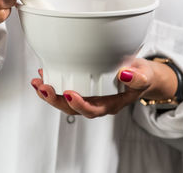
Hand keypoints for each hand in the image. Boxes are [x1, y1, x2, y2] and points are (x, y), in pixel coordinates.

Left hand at [30, 58, 177, 117]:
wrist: (139, 75)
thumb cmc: (141, 76)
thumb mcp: (145, 75)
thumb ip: (137, 77)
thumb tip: (124, 73)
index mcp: (112, 103)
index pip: (93, 109)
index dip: (79, 104)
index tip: (69, 93)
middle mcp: (98, 102)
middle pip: (73, 108)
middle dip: (55, 100)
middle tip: (44, 88)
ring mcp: (89, 96)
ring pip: (66, 101)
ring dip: (50, 93)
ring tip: (37, 82)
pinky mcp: (83, 88)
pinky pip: (65, 90)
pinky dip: (53, 82)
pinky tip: (44, 74)